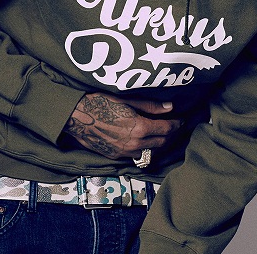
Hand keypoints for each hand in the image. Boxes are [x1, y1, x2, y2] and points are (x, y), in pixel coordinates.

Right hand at [64, 92, 180, 159]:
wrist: (75, 117)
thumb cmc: (98, 103)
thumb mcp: (126, 100)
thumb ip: (150, 106)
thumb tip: (170, 107)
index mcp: (139, 128)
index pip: (167, 129)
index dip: (177, 124)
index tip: (182, 120)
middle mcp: (134, 144)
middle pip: (162, 143)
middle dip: (172, 136)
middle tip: (177, 127)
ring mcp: (124, 153)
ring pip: (151, 153)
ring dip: (161, 145)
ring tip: (165, 135)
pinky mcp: (115, 156)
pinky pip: (137, 157)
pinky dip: (146, 150)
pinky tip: (147, 143)